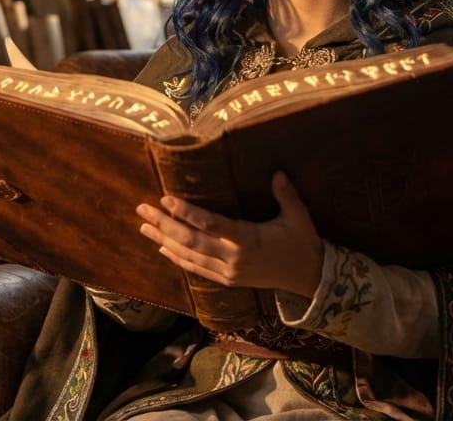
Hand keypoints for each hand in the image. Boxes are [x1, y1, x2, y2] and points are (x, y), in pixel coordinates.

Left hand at [136, 171, 323, 297]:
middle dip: (164, 225)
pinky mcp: (228, 281)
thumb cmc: (302, 243)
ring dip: (164, 240)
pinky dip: (178, 258)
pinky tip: (162, 248)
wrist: (309, 279)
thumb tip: (277, 172)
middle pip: (191, 241)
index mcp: (248, 240)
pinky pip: (197, 270)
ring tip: (144, 226)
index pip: (211, 224)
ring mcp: (229, 272)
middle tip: (142, 209)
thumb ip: (286, 195)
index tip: (166, 199)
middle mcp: (233, 258)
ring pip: (189, 256)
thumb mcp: (298, 217)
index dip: (187, 213)